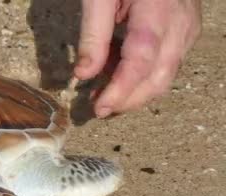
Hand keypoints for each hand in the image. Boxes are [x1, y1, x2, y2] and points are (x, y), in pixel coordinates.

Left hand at [74, 0, 201, 117]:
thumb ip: (92, 35)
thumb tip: (83, 75)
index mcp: (157, 10)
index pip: (141, 62)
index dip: (121, 90)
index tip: (99, 108)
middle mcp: (180, 23)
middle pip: (159, 76)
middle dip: (129, 100)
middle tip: (98, 109)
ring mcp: (187, 27)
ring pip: (166, 74)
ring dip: (136, 92)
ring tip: (103, 96)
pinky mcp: (185, 29)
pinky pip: (167, 62)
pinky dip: (144, 77)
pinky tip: (118, 77)